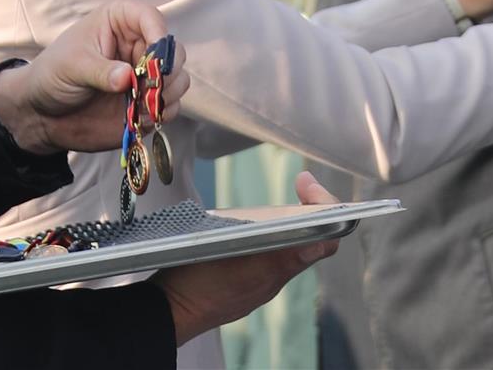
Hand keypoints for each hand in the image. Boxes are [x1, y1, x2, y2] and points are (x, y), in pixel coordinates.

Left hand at [0, 0, 189, 154]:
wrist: (43, 114)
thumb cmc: (53, 75)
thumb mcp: (72, 66)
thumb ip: (101, 71)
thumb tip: (127, 78)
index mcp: (119, 23)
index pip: (151, 18)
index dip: (159, 35)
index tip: (156, 59)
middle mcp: (138, 46)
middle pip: (173, 51)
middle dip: (166, 71)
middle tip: (147, 88)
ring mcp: (145, 76)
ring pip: (178, 80)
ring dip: (166, 94)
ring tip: (141, 105)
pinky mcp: (147, 103)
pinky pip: (170, 106)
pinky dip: (161, 113)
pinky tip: (139, 118)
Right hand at [153, 171, 341, 345]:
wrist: (166, 310)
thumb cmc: (198, 286)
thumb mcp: (242, 266)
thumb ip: (282, 257)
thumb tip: (321, 245)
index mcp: (277, 270)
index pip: (323, 241)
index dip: (325, 209)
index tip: (308, 184)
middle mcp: (272, 275)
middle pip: (308, 239)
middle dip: (308, 208)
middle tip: (300, 182)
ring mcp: (255, 277)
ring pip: (285, 244)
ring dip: (287, 221)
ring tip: (278, 199)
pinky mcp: (239, 277)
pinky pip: (263, 252)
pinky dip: (266, 234)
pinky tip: (249, 224)